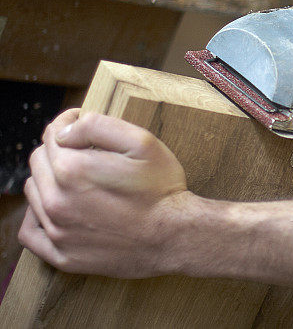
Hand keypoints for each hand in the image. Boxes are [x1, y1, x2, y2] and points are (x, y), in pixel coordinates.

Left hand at [18, 109, 190, 277]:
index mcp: (72, 170)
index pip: (51, 136)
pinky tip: (60, 209)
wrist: (174, 236)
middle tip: (88, 155)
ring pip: (34, 193)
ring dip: (49, 181)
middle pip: (39, 162)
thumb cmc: (161, 188)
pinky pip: (29, 232)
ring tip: (81, 182)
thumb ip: (97, 126)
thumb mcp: (142, 142)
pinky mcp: (62, 255)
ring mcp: (57, 231)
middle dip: (59, 152)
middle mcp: (56, 201)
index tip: (84, 128)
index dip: (69, 125)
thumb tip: (63, 130)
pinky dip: (37, 216)